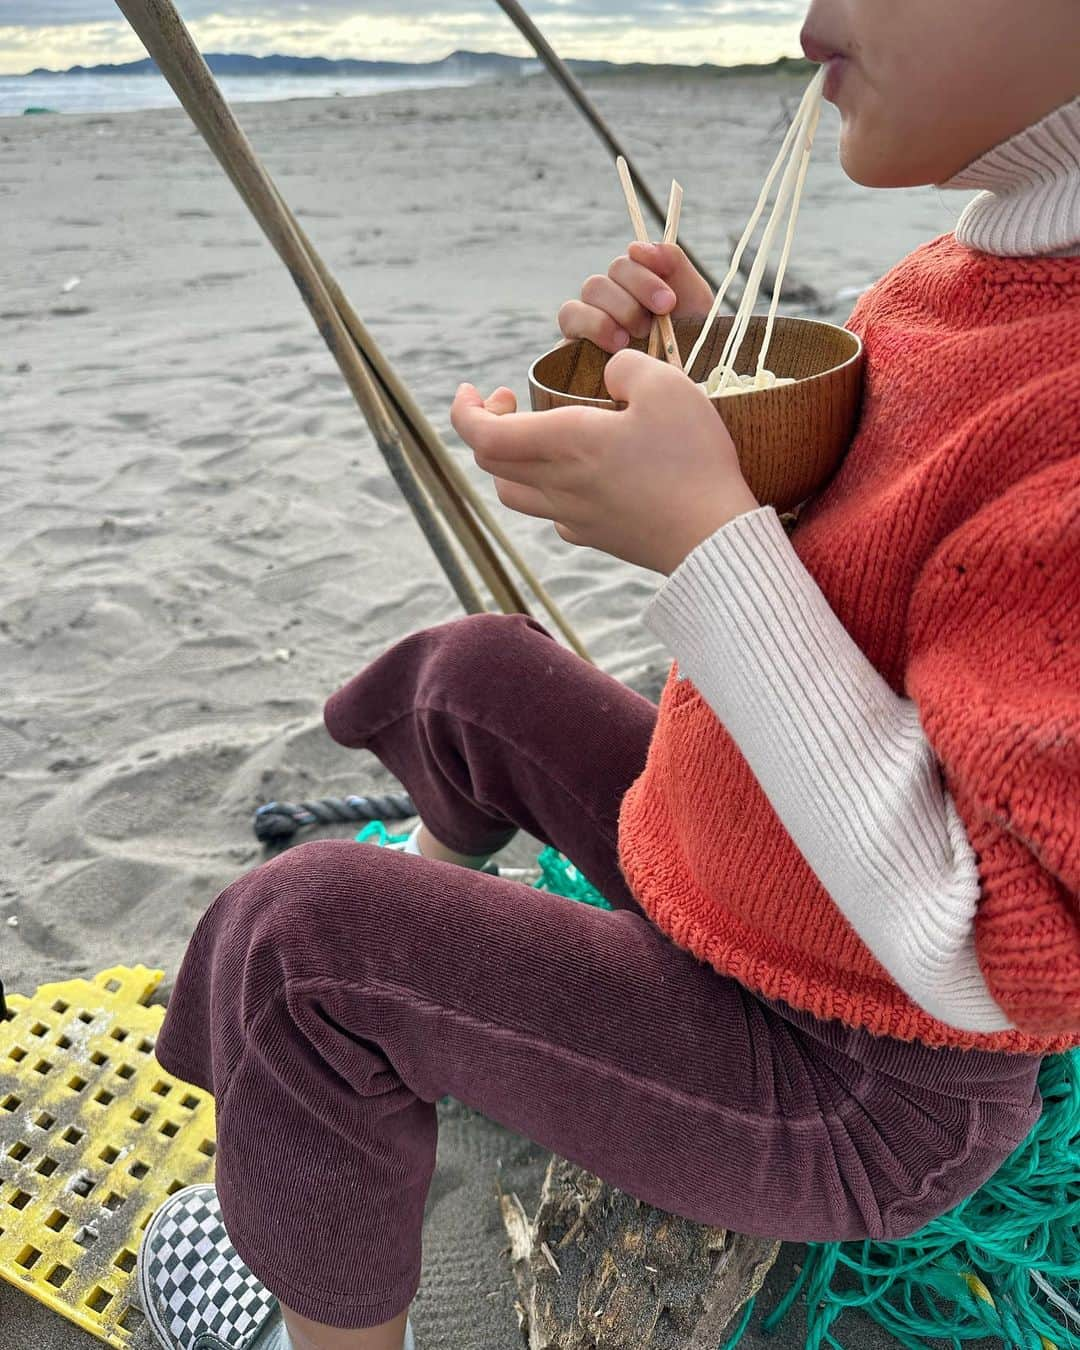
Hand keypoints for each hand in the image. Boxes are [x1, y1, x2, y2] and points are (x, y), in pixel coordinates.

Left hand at [450, 350, 758, 575]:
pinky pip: (552, 514)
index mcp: (564, 444)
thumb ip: (626, 366)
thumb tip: (608, 374)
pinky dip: (546, 489)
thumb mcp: (667, 386)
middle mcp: (558, 485)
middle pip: (491, 464)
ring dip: (510, 461)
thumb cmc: (692, 460)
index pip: (481, 436)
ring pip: (514, 493)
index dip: (465, 411)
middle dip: (487, 426)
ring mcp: (575, 518)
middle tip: (510, 400)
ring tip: (536, 436)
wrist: (716, 539)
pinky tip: (576, 474)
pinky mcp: (597, 538)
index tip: (474, 390)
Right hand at [557, 241, 713, 353]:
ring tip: (628, 341)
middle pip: (596, 285)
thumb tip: (638, 246)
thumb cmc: (693, 345)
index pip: (624, 263)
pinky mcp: (572, 357)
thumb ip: (673, 263)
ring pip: (574, 307)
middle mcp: (606, 306)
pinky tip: (615, 349)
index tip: (669, 302)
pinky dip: (590, 333)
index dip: (642, 276)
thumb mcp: (694, 300)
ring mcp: (586, 332)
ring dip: (603, 320)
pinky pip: (566, 333)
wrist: (691, 390)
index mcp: (634, 288)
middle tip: (651, 325)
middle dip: (626, 302)